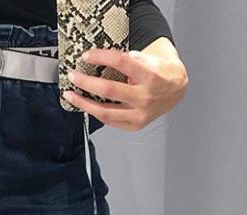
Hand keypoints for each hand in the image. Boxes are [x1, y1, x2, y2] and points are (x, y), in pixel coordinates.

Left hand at [63, 39, 187, 130]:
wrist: (175, 90)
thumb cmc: (158, 72)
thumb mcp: (148, 58)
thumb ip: (127, 60)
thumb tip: (98, 62)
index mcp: (150, 75)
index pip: (121, 62)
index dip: (101, 57)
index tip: (86, 56)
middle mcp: (145, 96)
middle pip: (109, 90)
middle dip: (86, 83)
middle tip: (73, 77)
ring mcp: (140, 114)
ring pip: (105, 112)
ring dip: (84, 104)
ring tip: (71, 96)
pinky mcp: (136, 125)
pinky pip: (110, 121)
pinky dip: (95, 112)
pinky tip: (87, 106)